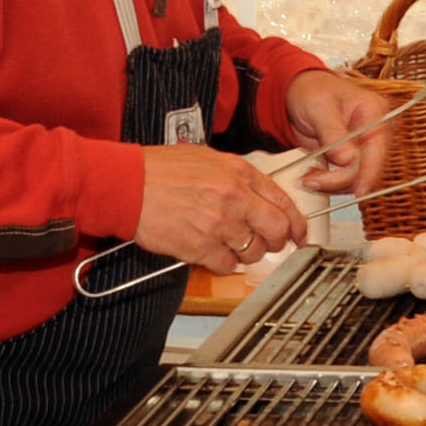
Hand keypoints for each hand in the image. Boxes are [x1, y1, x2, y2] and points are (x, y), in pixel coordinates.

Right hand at [136, 146, 306, 269]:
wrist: (127, 184)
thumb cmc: (159, 169)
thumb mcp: (207, 159)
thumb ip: (237, 177)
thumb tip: (257, 196)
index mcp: (240, 173)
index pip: (283, 202)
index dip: (296, 223)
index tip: (298, 234)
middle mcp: (235, 197)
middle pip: (276, 231)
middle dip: (276, 242)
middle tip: (266, 244)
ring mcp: (220, 223)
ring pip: (253, 252)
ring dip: (244, 253)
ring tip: (226, 243)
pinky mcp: (201, 246)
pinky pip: (227, 266)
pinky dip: (222, 264)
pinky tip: (209, 251)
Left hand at [283, 71, 392, 195]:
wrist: (299, 93)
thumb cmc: (311, 90)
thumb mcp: (318, 106)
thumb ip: (333, 132)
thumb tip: (347, 160)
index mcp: (373, 112)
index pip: (378, 148)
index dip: (369, 172)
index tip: (359, 191)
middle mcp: (374, 132)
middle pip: (368, 167)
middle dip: (340, 180)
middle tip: (310, 180)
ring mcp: (363, 147)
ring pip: (357, 178)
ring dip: (332, 184)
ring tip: (307, 177)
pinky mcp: (352, 159)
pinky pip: (346, 179)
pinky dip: (328, 183)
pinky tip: (311, 175)